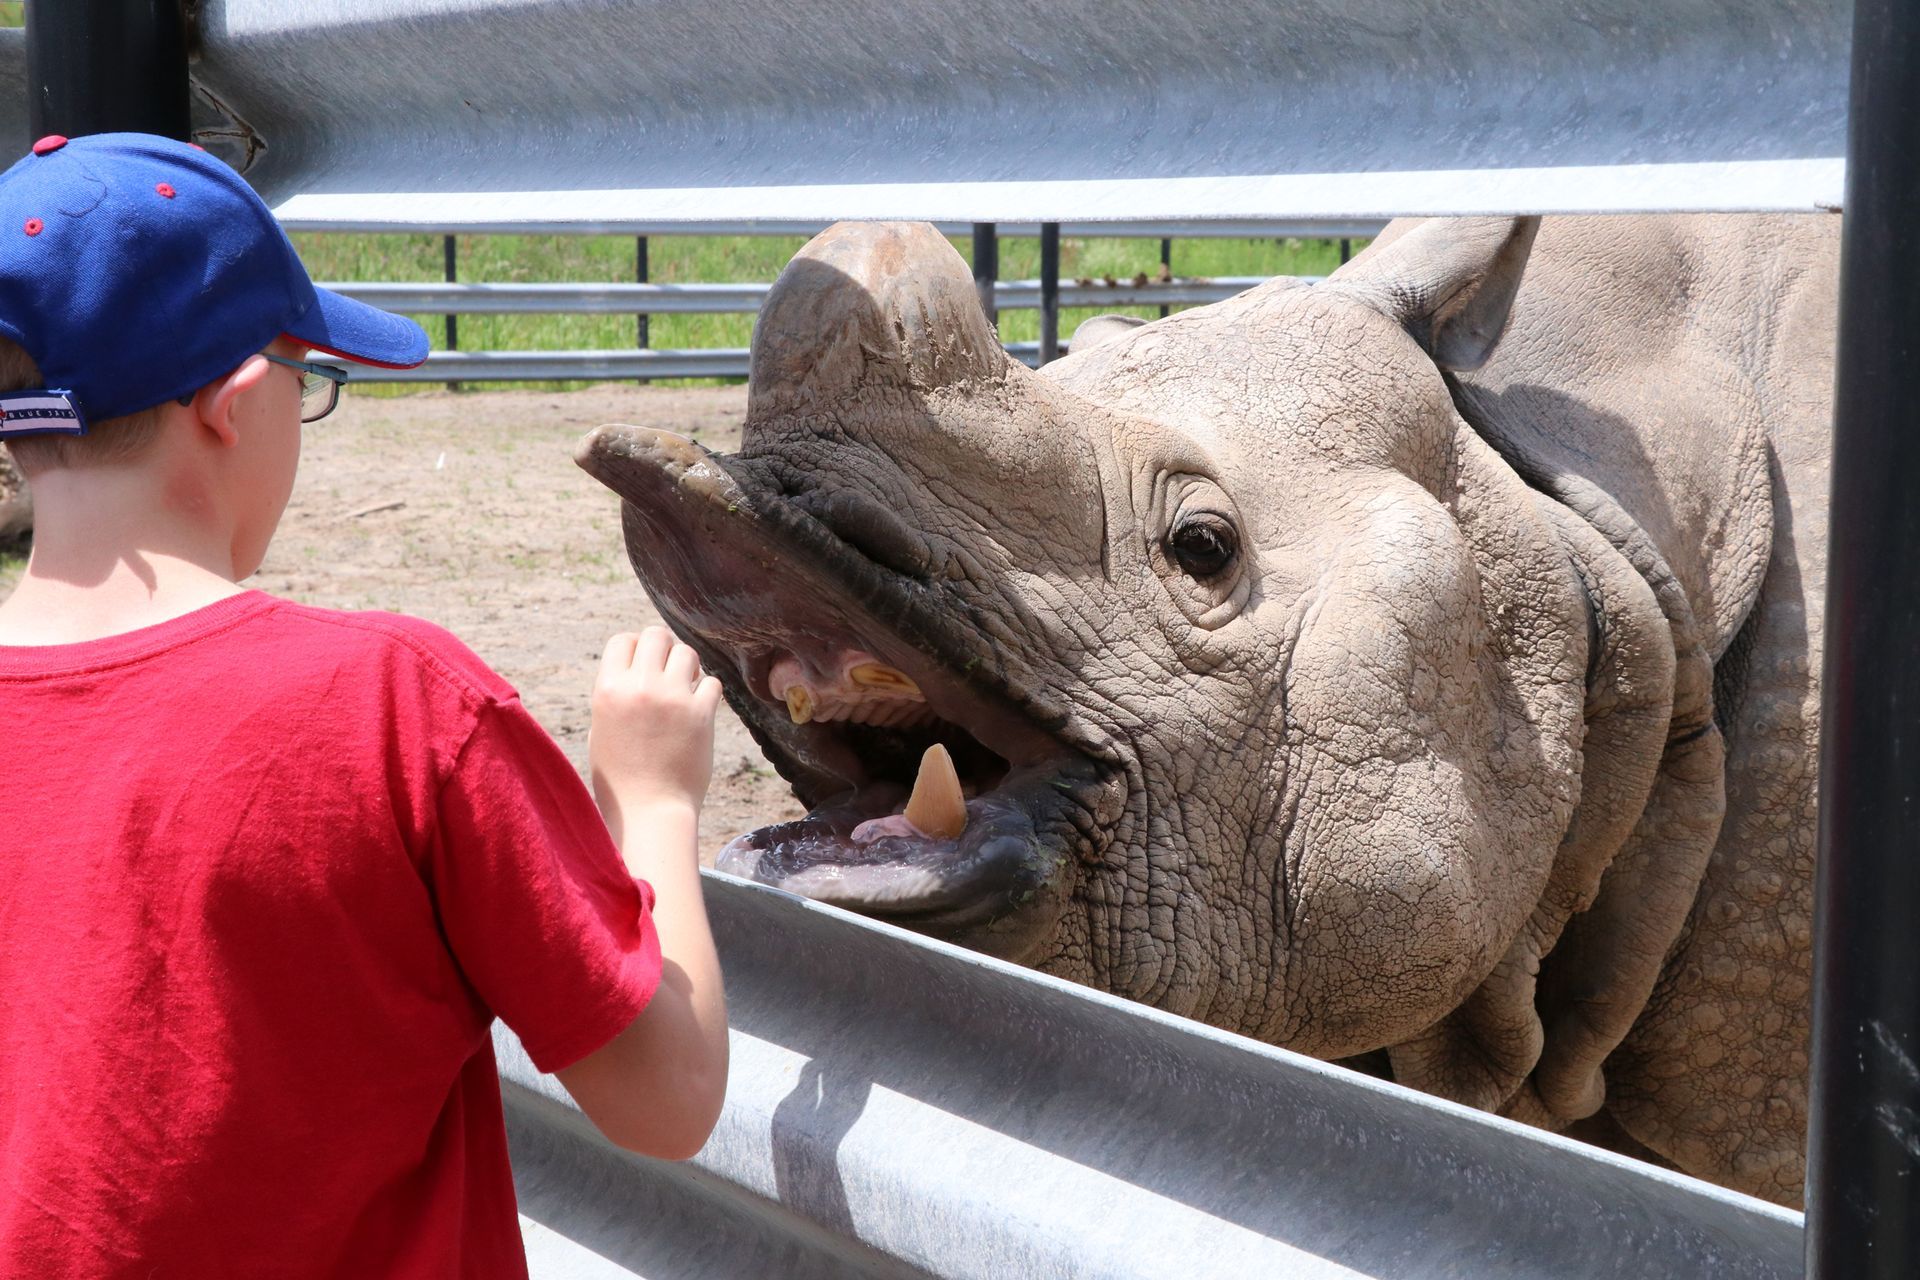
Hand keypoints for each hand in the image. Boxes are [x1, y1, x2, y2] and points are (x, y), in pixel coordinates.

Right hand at [589, 627, 722, 823]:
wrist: (650, 811)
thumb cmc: (620, 776)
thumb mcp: (601, 729)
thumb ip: (616, 694)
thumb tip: (635, 666)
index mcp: (608, 690)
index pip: (623, 639)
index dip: (634, 648)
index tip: (641, 666)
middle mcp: (640, 687)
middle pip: (657, 634)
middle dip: (663, 648)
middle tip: (666, 672)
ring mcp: (673, 698)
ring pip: (687, 652)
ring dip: (687, 667)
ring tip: (682, 690)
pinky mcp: (702, 713)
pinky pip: (711, 682)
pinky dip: (706, 692)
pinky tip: (697, 709)